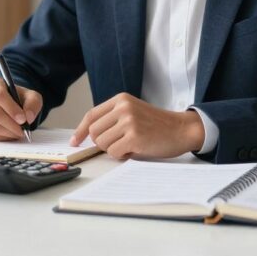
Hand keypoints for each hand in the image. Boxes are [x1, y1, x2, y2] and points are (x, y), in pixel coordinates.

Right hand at [0, 77, 43, 140]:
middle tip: (23, 130)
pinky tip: (11, 134)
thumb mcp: (31, 96)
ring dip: (8, 132)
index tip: (23, 119)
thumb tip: (28, 117)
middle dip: (11, 124)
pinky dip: (3, 137)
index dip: (12, 108)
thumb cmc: (18, 98)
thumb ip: (33, 103)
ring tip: (19, 132)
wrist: (8, 104)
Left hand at [70, 93, 204, 159]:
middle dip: (102, 143)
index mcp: (120, 99)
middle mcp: (123, 107)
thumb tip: (89, 135)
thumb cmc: (157, 124)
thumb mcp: (133, 111)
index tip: (75, 141)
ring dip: (113, 150)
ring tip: (129, 145)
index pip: (91, 115)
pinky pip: (114, 152)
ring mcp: (128, 121)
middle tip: (118, 144)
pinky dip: (121, 155)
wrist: (181, 129)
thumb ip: (113, 118)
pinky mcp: (134, 136)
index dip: (81, 130)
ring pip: (102, 144)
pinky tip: (135, 149)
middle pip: (94, 132)